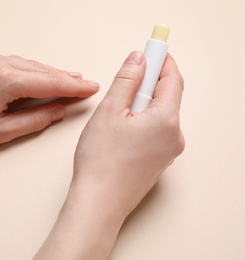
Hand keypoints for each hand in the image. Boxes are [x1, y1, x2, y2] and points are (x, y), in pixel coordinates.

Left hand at [0, 54, 98, 159]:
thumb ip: (34, 120)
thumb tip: (57, 111)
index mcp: (6, 81)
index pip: (51, 83)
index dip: (74, 87)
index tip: (91, 88)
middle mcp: (0, 63)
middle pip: (43, 71)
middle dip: (66, 78)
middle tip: (86, 83)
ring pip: (30, 65)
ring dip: (50, 73)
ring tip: (69, 79)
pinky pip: (16, 63)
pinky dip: (32, 70)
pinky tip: (39, 75)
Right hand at [34, 51, 183, 259]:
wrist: (98, 204)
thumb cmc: (101, 161)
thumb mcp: (109, 111)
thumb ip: (127, 81)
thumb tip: (139, 59)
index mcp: (166, 119)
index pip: (172, 79)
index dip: (161, 60)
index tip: (151, 49)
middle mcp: (174, 136)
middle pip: (166, 97)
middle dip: (147, 84)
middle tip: (124, 82)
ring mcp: (168, 151)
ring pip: (158, 115)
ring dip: (141, 105)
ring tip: (115, 116)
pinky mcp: (158, 162)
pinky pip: (154, 132)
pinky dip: (141, 123)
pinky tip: (120, 133)